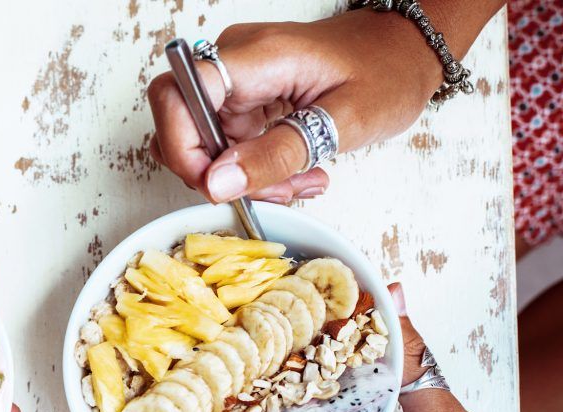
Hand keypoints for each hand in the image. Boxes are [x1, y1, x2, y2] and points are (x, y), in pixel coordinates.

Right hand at [147, 12, 451, 203]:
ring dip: (240, 177)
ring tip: (295, 181)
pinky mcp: (243, 99)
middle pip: (184, 126)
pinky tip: (291, 172)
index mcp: (256, 57)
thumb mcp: (343, 122)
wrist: (404, 52)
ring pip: (203, 144)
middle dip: (217, 174)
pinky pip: (225, 143)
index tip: (214, 184)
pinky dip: (252, 168)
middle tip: (271, 189)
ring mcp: (235, 82)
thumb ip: (277, 154)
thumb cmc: (387, 72)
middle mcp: (233, 63)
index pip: (177, 96)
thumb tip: (216, 183)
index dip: (181, 147)